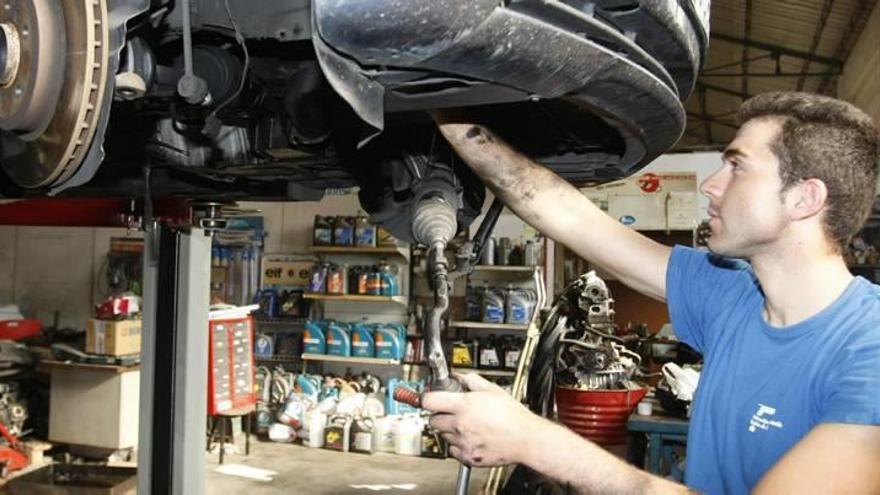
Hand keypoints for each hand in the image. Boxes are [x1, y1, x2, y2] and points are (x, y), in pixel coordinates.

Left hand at [421, 373, 540, 466]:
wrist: (526, 439)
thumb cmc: (513, 416)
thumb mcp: (492, 389)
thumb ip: (471, 380)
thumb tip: (458, 376)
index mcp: (464, 405)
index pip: (430, 401)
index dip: (427, 398)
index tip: (428, 398)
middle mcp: (460, 424)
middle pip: (433, 420)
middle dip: (440, 415)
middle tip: (451, 412)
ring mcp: (463, 442)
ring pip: (443, 435)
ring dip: (450, 430)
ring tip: (468, 425)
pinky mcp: (468, 457)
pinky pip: (453, 450)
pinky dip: (458, 445)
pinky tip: (471, 438)